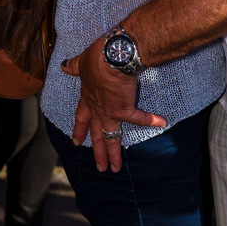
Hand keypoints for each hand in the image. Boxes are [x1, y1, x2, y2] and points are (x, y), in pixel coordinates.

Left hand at [62, 38, 166, 171]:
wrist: (111, 57)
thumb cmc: (97, 57)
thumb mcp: (83, 61)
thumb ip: (75, 66)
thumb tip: (64, 66)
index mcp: (88, 97)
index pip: (82, 117)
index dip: (79, 129)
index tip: (75, 141)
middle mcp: (97, 108)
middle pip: (96, 134)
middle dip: (97, 152)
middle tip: (99, 167)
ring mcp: (110, 112)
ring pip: (111, 138)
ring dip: (113, 154)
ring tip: (115, 169)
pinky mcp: (125, 110)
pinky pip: (140, 118)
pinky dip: (151, 120)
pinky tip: (162, 122)